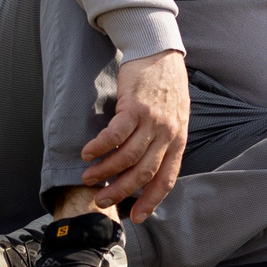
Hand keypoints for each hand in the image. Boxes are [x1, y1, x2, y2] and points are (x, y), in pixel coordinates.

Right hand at [79, 50, 189, 221]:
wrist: (159, 51)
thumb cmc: (165, 84)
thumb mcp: (175, 115)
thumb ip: (164, 140)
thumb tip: (147, 165)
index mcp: (179, 139)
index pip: (167, 178)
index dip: (151, 200)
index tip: (136, 216)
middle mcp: (168, 133)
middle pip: (144, 173)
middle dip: (121, 191)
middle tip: (102, 200)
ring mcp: (152, 121)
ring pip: (127, 157)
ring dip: (105, 171)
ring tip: (88, 176)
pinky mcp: (134, 108)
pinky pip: (115, 136)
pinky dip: (100, 148)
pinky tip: (88, 153)